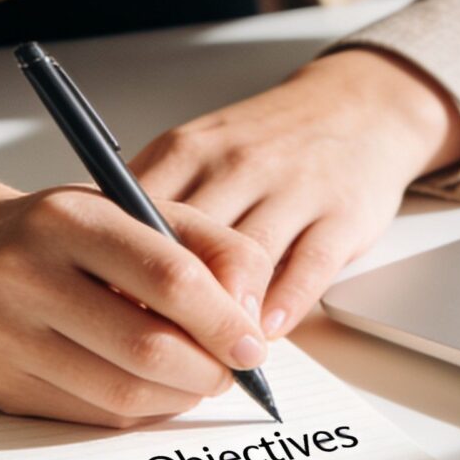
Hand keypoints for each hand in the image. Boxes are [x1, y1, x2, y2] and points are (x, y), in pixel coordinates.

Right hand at [0, 165, 274, 426]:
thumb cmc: (55, 233)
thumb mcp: (128, 208)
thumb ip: (205, 244)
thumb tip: (252, 311)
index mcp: (66, 218)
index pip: (166, 274)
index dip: (222, 317)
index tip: (252, 341)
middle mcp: (24, 275)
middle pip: (146, 346)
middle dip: (207, 368)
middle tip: (231, 369)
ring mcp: (3, 336)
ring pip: (121, 392)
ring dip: (179, 396)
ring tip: (198, 378)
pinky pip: (92, 416)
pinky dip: (140, 410)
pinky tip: (153, 389)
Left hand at [130, 48, 459, 339]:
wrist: (357, 104)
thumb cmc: (265, 142)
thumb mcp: (197, 153)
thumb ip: (154, 204)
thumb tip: (103, 274)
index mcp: (188, 151)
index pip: (137, 217)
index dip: (117, 274)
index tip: (106, 316)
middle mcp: (237, 165)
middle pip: (189, 245)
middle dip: (168, 305)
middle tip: (154, 352)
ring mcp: (293, 187)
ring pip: (246, 260)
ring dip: (225, 314)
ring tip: (209, 354)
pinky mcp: (342, 213)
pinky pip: (308, 268)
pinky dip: (284, 306)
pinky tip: (266, 331)